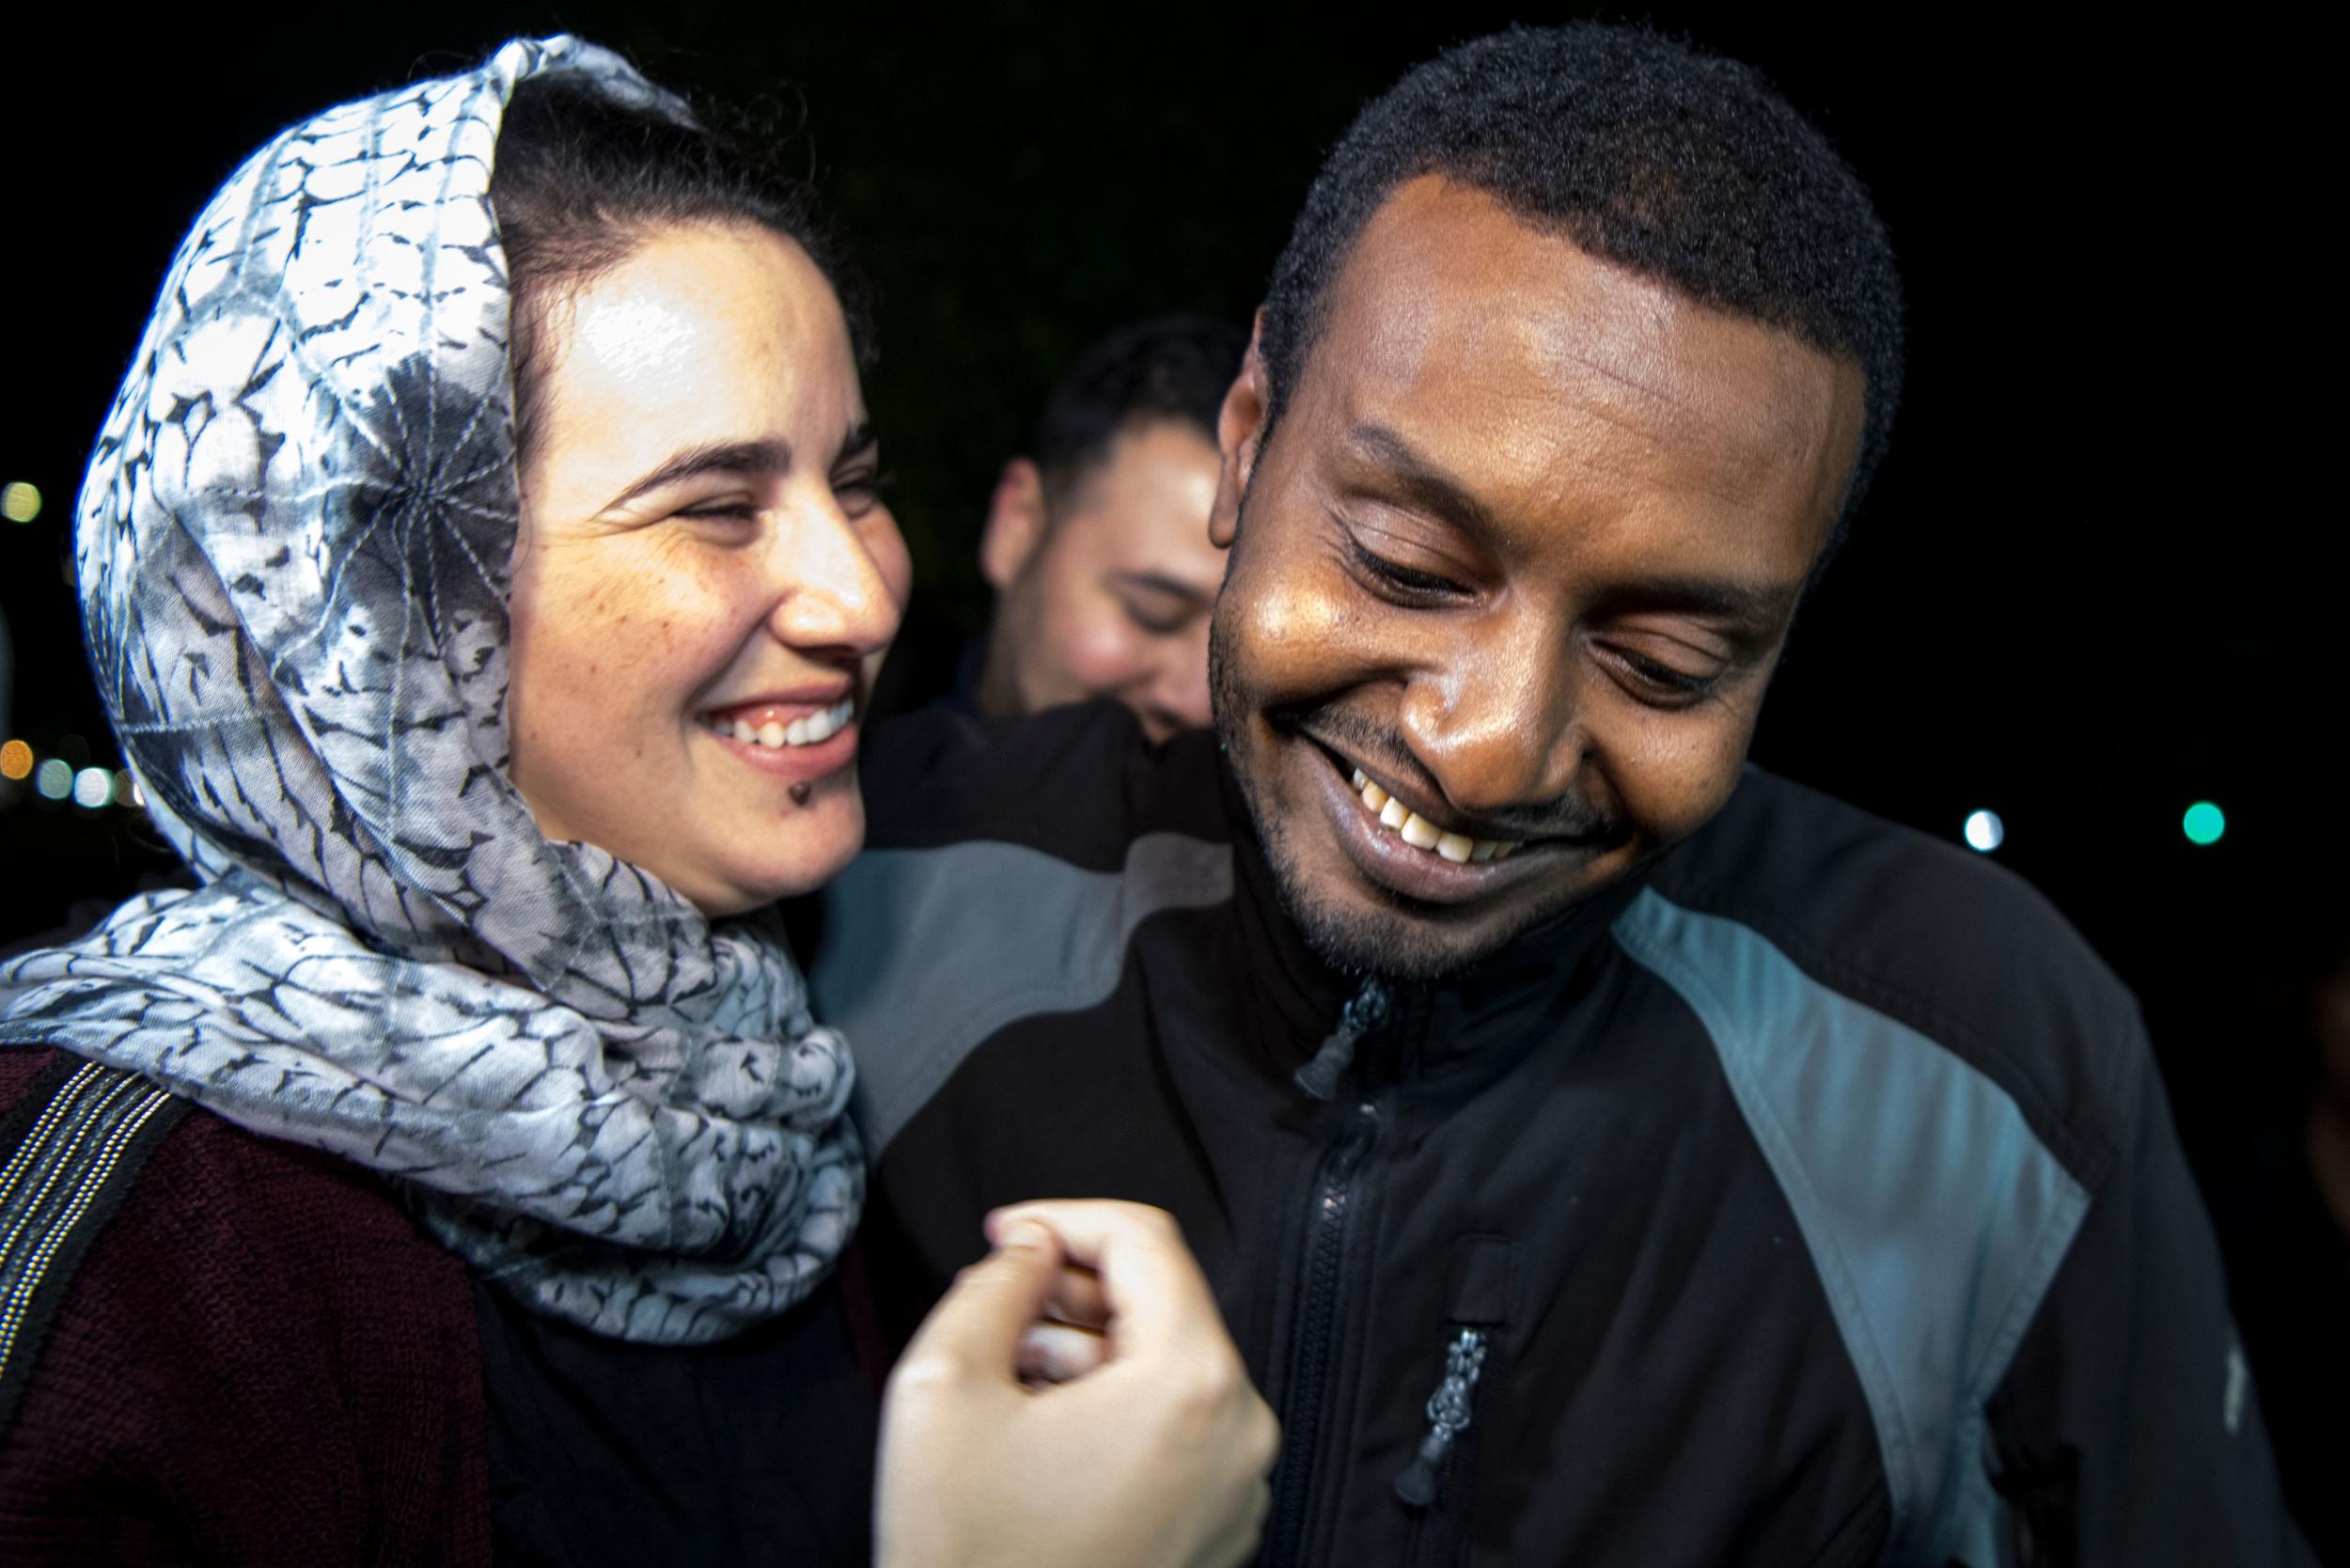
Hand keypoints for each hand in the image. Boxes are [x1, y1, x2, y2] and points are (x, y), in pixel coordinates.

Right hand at [874, 1200, 1278, 1567]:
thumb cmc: (969, 1556)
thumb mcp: (944, 1384)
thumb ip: (994, 1283)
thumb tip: (1030, 1247)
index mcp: (1192, 1383)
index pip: (1144, 1240)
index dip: (1061, 1218)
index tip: (1003, 1237)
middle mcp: (1240, 1431)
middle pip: (1162, 1304)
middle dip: (1071, 1292)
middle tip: (995, 1304)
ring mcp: (1238, 1489)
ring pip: (1165, 1368)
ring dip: (1086, 1351)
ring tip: (1004, 1376)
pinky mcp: (1219, 1531)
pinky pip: (1176, 1431)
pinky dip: (1113, 1409)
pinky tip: (1038, 1432)